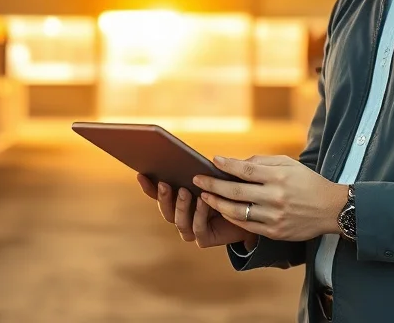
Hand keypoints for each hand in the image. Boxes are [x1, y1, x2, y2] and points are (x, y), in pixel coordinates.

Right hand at [136, 174, 257, 249]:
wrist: (252, 210)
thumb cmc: (231, 188)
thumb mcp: (213, 175)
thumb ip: (197, 169)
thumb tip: (179, 154)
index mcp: (180, 200)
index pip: (158, 194)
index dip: (148, 186)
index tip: (141, 173)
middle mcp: (183, 216)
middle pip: (165, 210)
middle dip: (163, 197)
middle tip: (165, 183)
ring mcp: (192, 229)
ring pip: (178, 221)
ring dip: (181, 206)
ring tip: (185, 191)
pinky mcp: (204, 239)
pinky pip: (197, 229)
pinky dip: (199, 215)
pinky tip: (203, 201)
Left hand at [193, 155, 348, 241]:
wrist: (331, 209)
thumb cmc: (308, 182)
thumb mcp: (290, 164)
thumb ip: (263, 162)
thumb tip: (237, 162)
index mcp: (279, 176)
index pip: (245, 169)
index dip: (226, 165)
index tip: (213, 161)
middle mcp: (275, 197)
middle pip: (235, 191)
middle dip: (213, 185)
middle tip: (198, 180)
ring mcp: (274, 216)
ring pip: (237, 211)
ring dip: (217, 203)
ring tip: (205, 197)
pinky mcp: (274, 232)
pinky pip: (246, 225)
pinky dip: (231, 217)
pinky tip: (222, 210)